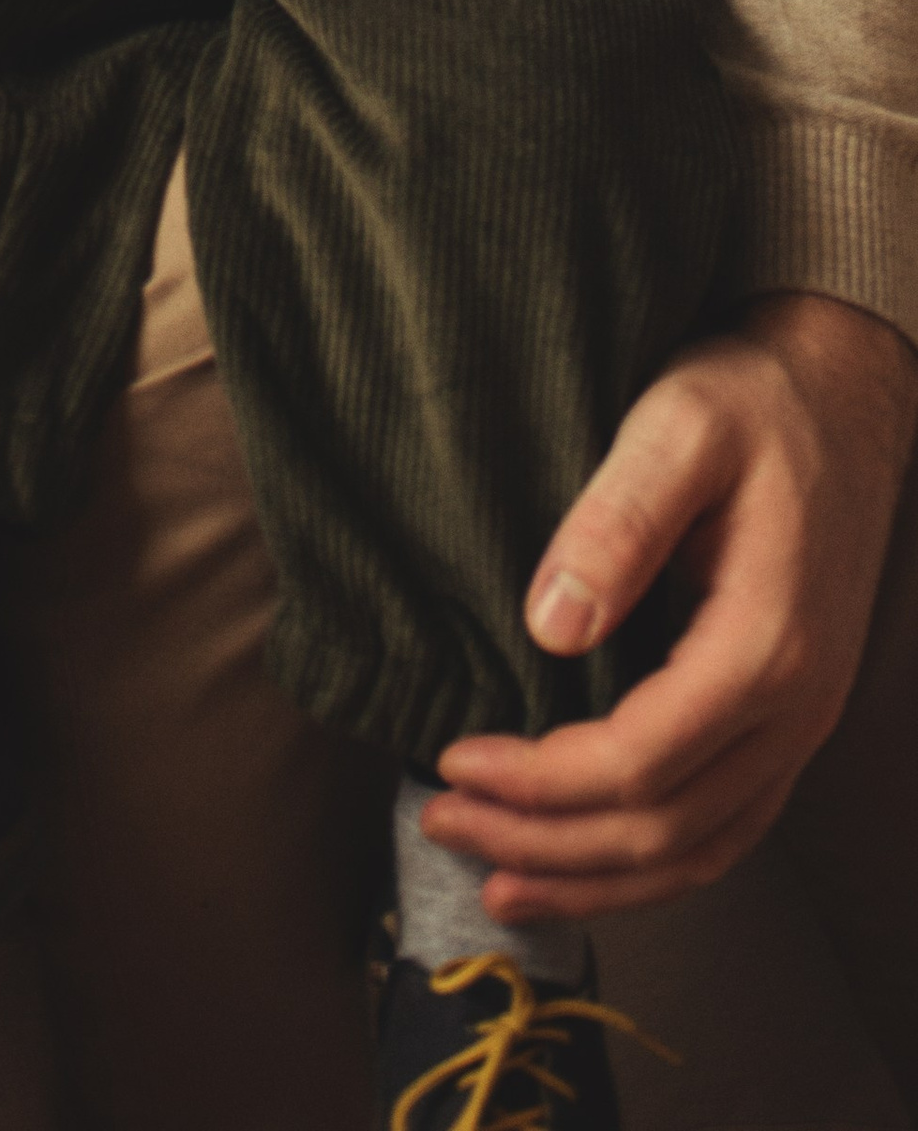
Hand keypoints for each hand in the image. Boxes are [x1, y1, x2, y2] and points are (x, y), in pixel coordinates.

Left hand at [424, 293, 917, 913]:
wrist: (837, 398)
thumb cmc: (751, 404)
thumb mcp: (676, 428)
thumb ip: (616, 522)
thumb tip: (548, 627)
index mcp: (765, 647)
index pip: (638, 760)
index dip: (538, 779)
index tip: (454, 756)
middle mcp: (794, 709)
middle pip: (661, 827)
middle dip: (544, 842)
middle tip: (442, 822)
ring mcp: (797, 726)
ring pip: (696, 850)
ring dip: (591, 877)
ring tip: (495, 880)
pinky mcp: (783, 722)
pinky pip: (722, 829)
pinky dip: (648, 866)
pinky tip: (584, 869)